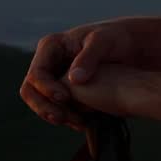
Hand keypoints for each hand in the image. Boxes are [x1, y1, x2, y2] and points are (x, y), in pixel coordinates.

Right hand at [19, 23, 135, 130]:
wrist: (129, 45)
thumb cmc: (116, 37)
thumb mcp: (104, 42)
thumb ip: (89, 57)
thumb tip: (74, 79)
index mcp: (51, 46)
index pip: (37, 73)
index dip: (46, 88)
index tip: (65, 98)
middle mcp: (48, 62)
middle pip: (31, 90)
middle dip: (44, 107)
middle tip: (62, 118)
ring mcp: (54, 76)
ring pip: (42, 102)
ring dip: (55, 115)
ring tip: (77, 123)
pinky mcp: (64, 89)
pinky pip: (57, 106)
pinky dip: (67, 115)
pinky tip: (82, 123)